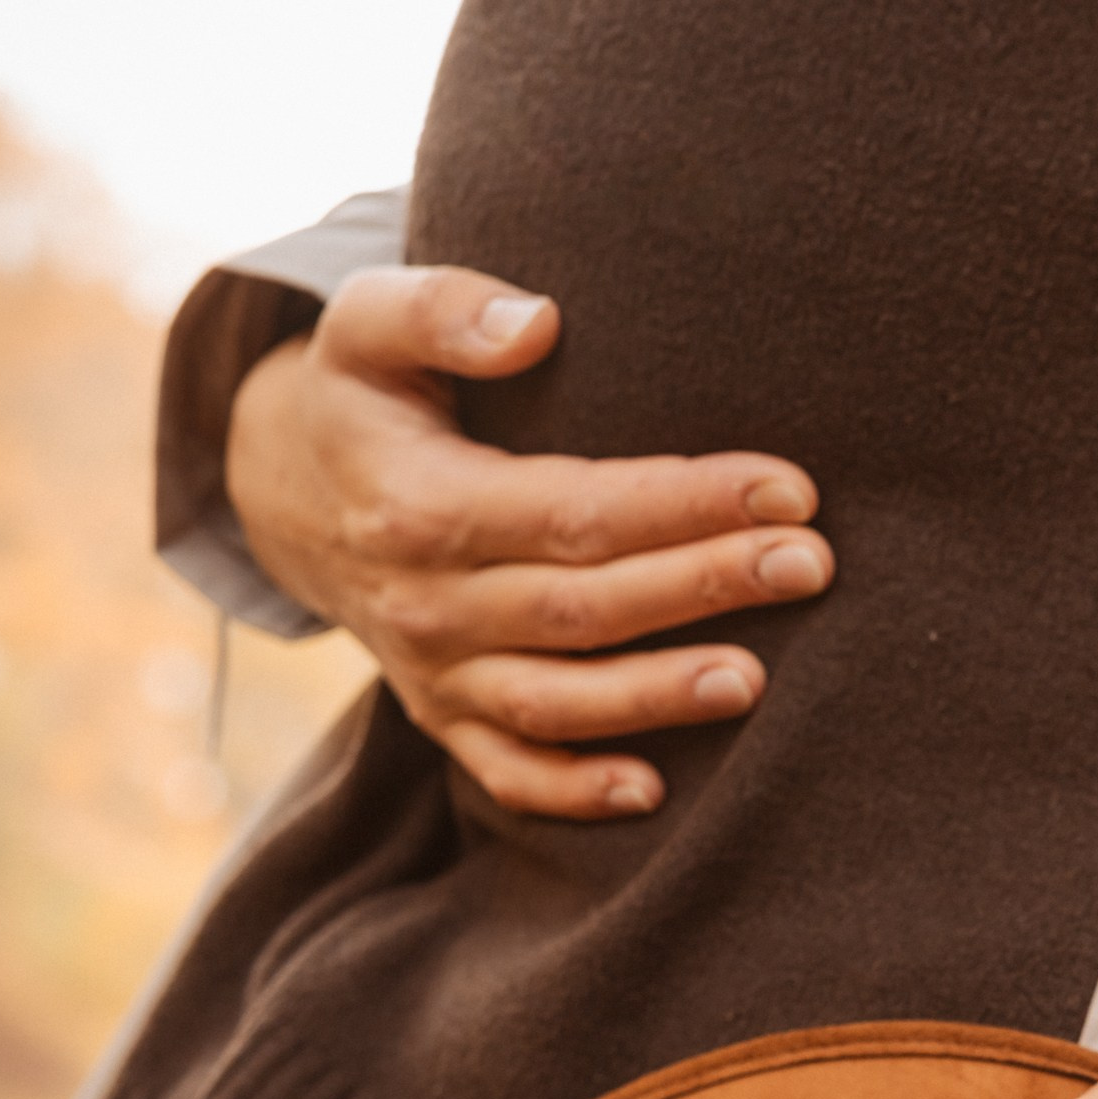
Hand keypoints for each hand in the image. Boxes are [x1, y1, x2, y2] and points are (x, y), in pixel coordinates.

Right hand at [224, 265, 833, 817]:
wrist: (286, 494)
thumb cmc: (359, 394)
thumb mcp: (365, 323)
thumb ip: (442, 307)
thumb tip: (539, 323)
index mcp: (420, 504)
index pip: (575, 510)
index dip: (685, 501)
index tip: (788, 486)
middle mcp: (426, 601)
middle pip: (585, 606)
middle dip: (705, 586)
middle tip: (812, 565)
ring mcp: (433, 671)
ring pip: (556, 701)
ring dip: (658, 697)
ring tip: (759, 679)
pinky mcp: (441, 716)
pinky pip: (505, 772)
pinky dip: (573, 791)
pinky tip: (657, 790)